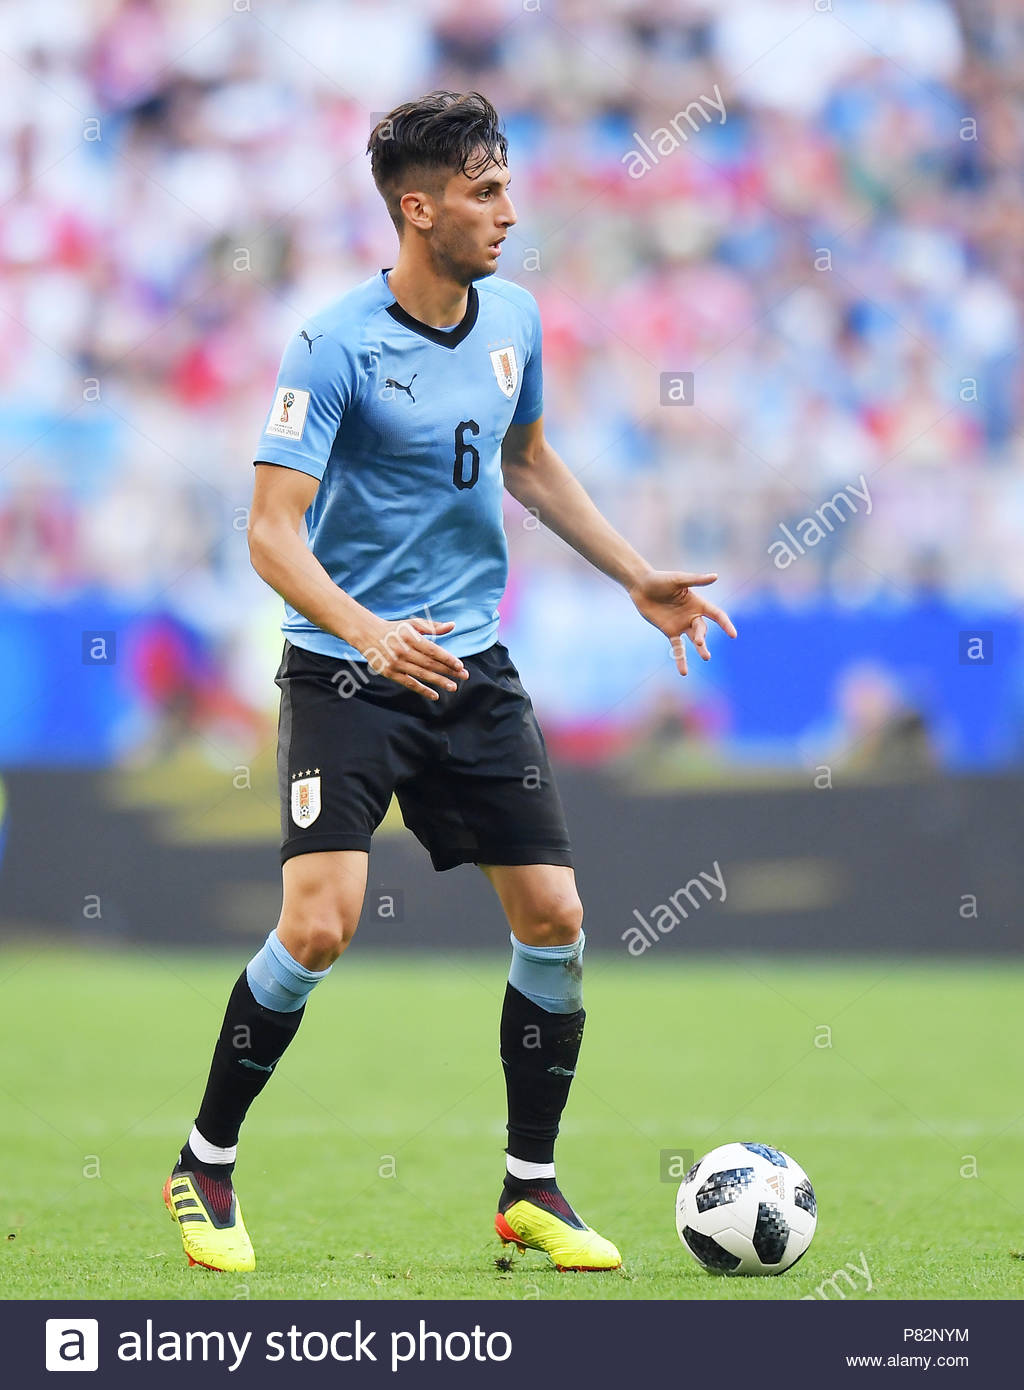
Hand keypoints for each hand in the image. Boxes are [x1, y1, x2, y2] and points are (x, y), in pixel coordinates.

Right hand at [352, 617, 468, 699]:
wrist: (367, 634)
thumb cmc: (395, 629)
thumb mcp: (412, 624)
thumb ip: (433, 626)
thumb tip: (452, 625)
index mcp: (411, 637)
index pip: (432, 650)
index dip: (447, 658)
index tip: (460, 665)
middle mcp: (403, 651)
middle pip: (430, 663)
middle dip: (448, 671)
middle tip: (464, 676)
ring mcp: (396, 663)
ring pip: (421, 674)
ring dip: (439, 681)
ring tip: (453, 687)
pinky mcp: (390, 673)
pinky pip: (409, 683)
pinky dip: (423, 690)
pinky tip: (435, 695)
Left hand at [628, 569, 736, 675]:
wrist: (641, 586)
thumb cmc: (660, 579)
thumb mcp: (679, 579)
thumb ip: (696, 580)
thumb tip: (715, 576)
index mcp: (698, 603)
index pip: (716, 615)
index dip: (725, 624)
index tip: (733, 634)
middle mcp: (692, 615)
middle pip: (703, 628)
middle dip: (702, 635)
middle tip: (700, 642)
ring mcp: (681, 625)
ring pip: (695, 640)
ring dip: (700, 648)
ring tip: (706, 657)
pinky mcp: (670, 632)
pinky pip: (678, 648)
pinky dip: (680, 659)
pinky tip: (684, 672)